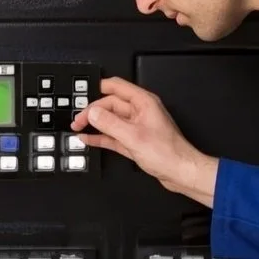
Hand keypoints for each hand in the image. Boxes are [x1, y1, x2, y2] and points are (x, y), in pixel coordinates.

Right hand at [71, 76, 217, 206]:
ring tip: (78, 127)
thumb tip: (93, 113)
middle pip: (110, 104)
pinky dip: (100, 136)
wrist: (180, 172)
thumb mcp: (133, 136)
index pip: (117, 87)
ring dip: (94, 123)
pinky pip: (113, 135)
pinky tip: (89, 138)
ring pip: (110, 120)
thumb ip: (111, 123)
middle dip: (93, 110)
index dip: (98, 88)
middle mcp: (140, 112)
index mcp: (144, 103)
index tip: (83, 94)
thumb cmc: (168, 153)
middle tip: (78, 119)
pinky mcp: (135, 141)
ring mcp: (137, 127)